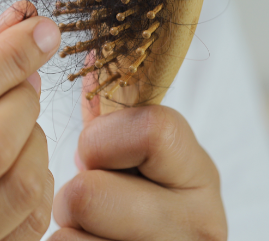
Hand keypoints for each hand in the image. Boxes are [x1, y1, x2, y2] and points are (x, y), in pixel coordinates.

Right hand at [0, 2, 58, 240]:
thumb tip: (14, 21)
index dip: (8, 57)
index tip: (43, 30)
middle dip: (24, 100)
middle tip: (25, 84)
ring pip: (18, 190)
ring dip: (37, 143)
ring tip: (20, 127)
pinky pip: (28, 229)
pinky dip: (39, 186)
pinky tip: (19, 170)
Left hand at [51, 105, 226, 240]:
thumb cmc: (131, 203)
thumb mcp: (134, 154)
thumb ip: (112, 107)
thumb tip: (80, 46)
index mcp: (200, 175)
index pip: (150, 130)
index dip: (102, 141)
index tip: (98, 155)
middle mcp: (202, 225)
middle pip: (89, 194)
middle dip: (72, 197)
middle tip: (91, 208)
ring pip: (69, 237)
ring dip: (66, 234)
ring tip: (92, 234)